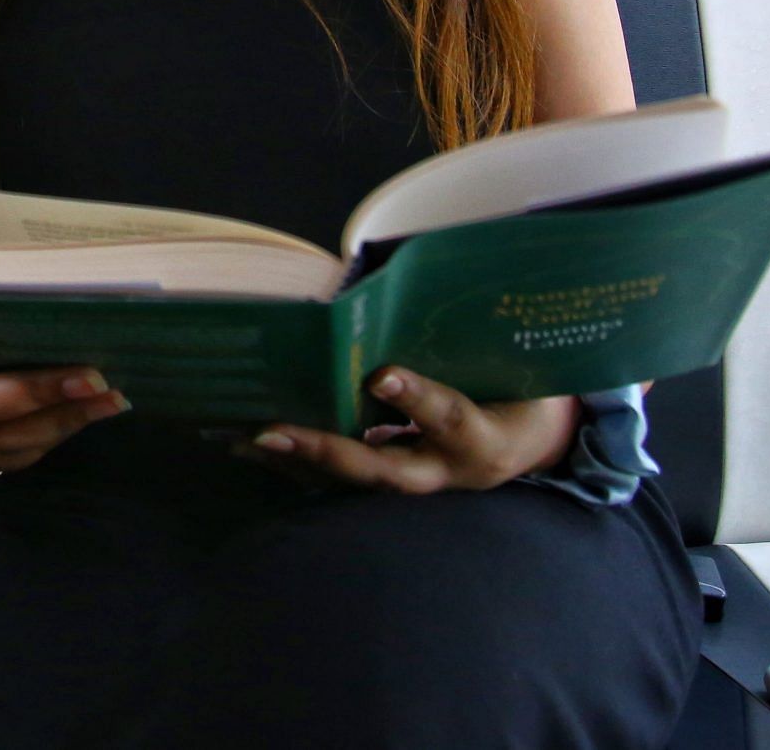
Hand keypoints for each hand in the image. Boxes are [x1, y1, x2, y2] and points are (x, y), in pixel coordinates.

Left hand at [238, 366, 577, 493]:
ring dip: (295, 460)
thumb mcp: (504, 365)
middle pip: (383, 472)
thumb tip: (400, 285)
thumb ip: (462, 337)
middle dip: (327, 452)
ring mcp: (414, 484)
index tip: (381, 376)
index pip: (450, 417)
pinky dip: (292, 464)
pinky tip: (246, 444)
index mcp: (482, 438)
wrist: (523, 441)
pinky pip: (335, 481)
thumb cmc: (511, 388)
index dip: (417, 398)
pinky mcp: (387, 484)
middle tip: (275, 431)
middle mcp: (444, 471)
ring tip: (246, 437)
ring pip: (350, 483)